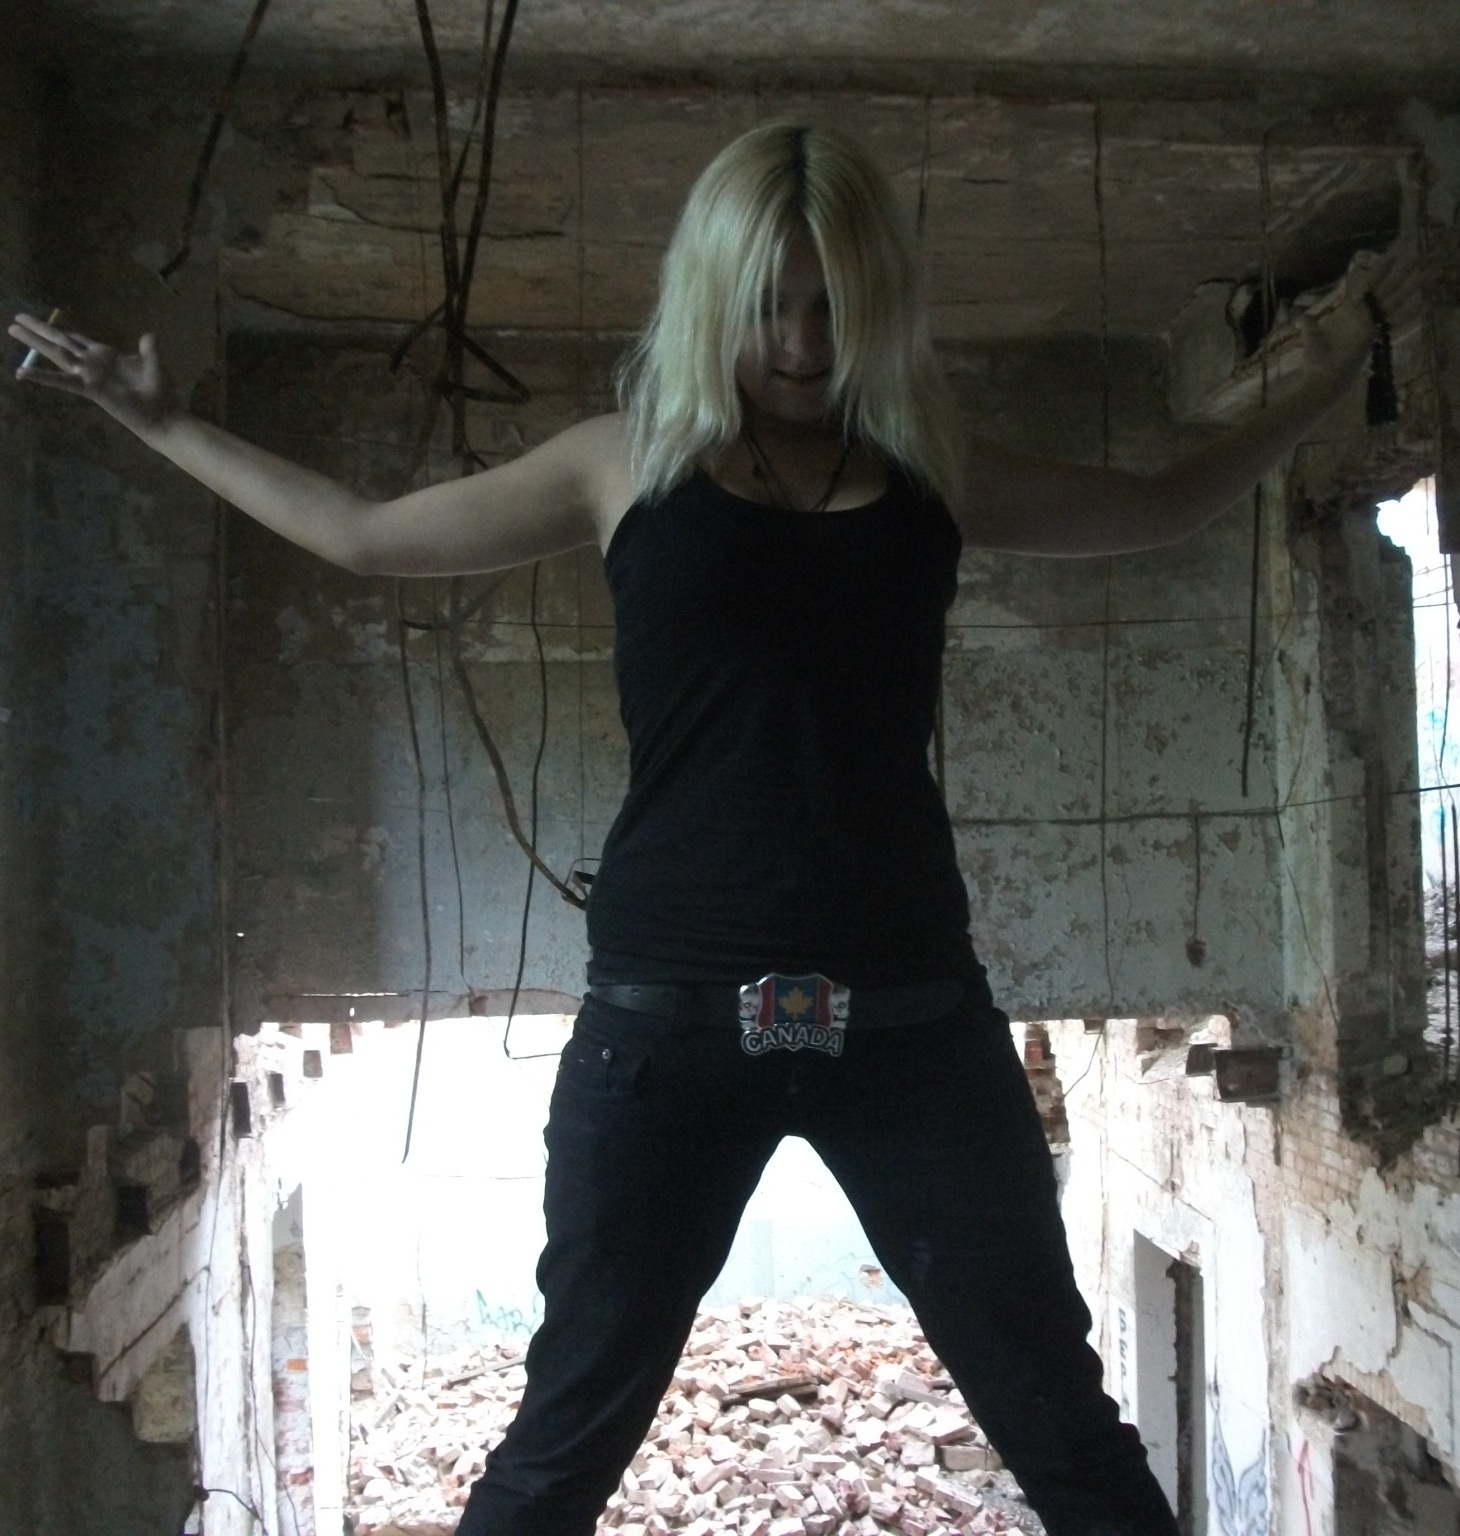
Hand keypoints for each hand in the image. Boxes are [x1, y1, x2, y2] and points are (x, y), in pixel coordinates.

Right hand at [9, 314, 178, 436]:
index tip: (45, 321)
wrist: (163, 416)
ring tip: (12, 329)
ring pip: (57, 354)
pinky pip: (63, 381)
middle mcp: (93, 364)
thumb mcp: (154, 364)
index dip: (61, 329)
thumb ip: (148, 350)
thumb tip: (147, 335)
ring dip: (35, 342)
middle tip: (16, 317)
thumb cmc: (159, 393)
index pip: (78, 338)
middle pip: (61, 341)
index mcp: (105, 355)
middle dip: (39, 329)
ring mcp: (90, 375)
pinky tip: (22, 372)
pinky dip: (43, 377)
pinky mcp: (90, 389)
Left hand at [1299, 248, 1425, 391]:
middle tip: (1418, 256)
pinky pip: (1393, 322)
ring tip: (1429, 273)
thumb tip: (1303, 317)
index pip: (1369, 286)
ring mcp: (1371, 326)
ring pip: (1394, 301)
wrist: (1321, 379)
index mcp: (1352, 314)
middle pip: (1387, 290)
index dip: (1380, 270)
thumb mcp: (1313, 336)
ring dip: (1412, 288)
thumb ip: (1312, 325)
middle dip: (1402, 273)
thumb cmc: (1318, 361)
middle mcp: (1365, 318)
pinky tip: (1424, 304)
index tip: (1391, 255)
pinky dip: (1408, 315)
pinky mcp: (1371, 336)